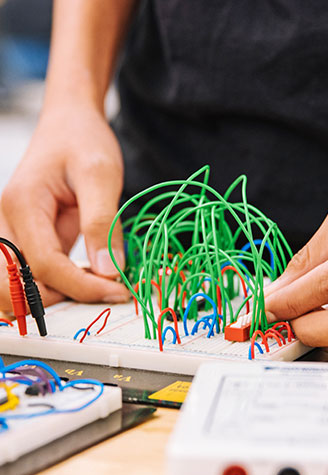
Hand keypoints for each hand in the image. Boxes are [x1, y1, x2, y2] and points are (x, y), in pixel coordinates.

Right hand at [1, 102, 129, 307]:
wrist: (70, 123)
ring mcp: (16, 231)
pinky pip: (35, 272)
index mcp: (23, 205)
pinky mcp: (30, 236)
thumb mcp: (100, 176)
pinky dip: (58, 285)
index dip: (82, 285)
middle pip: (14, 285)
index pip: (44, 264)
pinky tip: (89, 280)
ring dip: (53, 296)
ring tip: (97, 288)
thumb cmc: (83, 140)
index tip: (119, 291)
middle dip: (55, 300)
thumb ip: (102, 223)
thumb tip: (108, 273)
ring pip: (18, 284)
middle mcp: (8, 222)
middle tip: (101, 294)